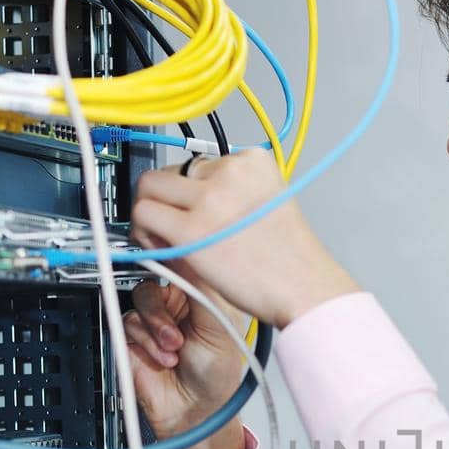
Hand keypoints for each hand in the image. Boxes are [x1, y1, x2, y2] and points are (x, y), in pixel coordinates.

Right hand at [123, 265, 247, 442]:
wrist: (196, 410)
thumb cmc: (217, 373)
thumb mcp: (220, 324)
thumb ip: (201, 287)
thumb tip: (188, 252)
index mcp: (199, 292)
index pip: (180, 261)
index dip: (172, 258)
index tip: (168, 259)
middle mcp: (175, 302)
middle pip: (152, 275)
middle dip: (163, 308)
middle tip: (177, 334)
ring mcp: (152, 317)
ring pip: (138, 298)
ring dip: (156, 328)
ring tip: (175, 351)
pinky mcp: (132, 335)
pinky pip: (126, 322)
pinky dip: (146, 342)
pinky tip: (164, 358)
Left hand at [130, 148, 359, 327]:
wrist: (305, 289)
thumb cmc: (292, 259)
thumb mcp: (271, 202)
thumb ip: (235, 191)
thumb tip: (191, 197)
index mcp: (253, 160)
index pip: (202, 162)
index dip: (194, 190)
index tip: (199, 212)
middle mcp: (229, 171)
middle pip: (172, 169)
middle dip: (167, 198)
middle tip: (174, 224)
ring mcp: (209, 199)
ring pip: (148, 187)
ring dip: (150, 212)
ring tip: (165, 237)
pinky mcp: (191, 229)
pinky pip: (143, 215)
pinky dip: (143, 233)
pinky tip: (161, 249)